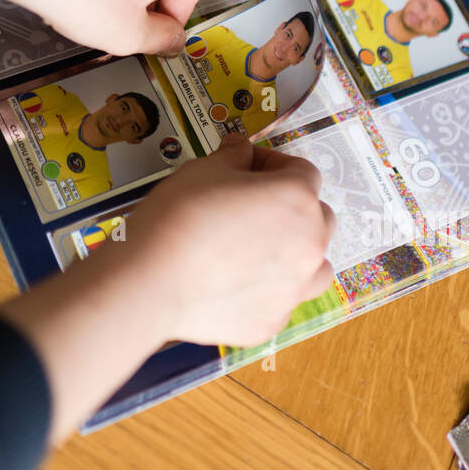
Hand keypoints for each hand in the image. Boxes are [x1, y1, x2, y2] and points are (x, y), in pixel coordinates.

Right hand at [123, 133, 334, 346]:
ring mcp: (295, 288)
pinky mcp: (273, 320)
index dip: (272, 165)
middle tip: (251, 207)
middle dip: (290, 207)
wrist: (151, 281)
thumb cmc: (179, 218)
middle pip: (317, 217)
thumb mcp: (205, 169)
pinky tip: (236, 282)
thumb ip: (234, 156)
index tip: (248, 168)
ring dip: (296, 251)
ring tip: (259, 249)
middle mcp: (309, 244)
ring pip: (314, 263)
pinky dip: (269, 288)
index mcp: (297, 198)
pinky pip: (282, 298)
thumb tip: (241, 149)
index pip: (302, 171)